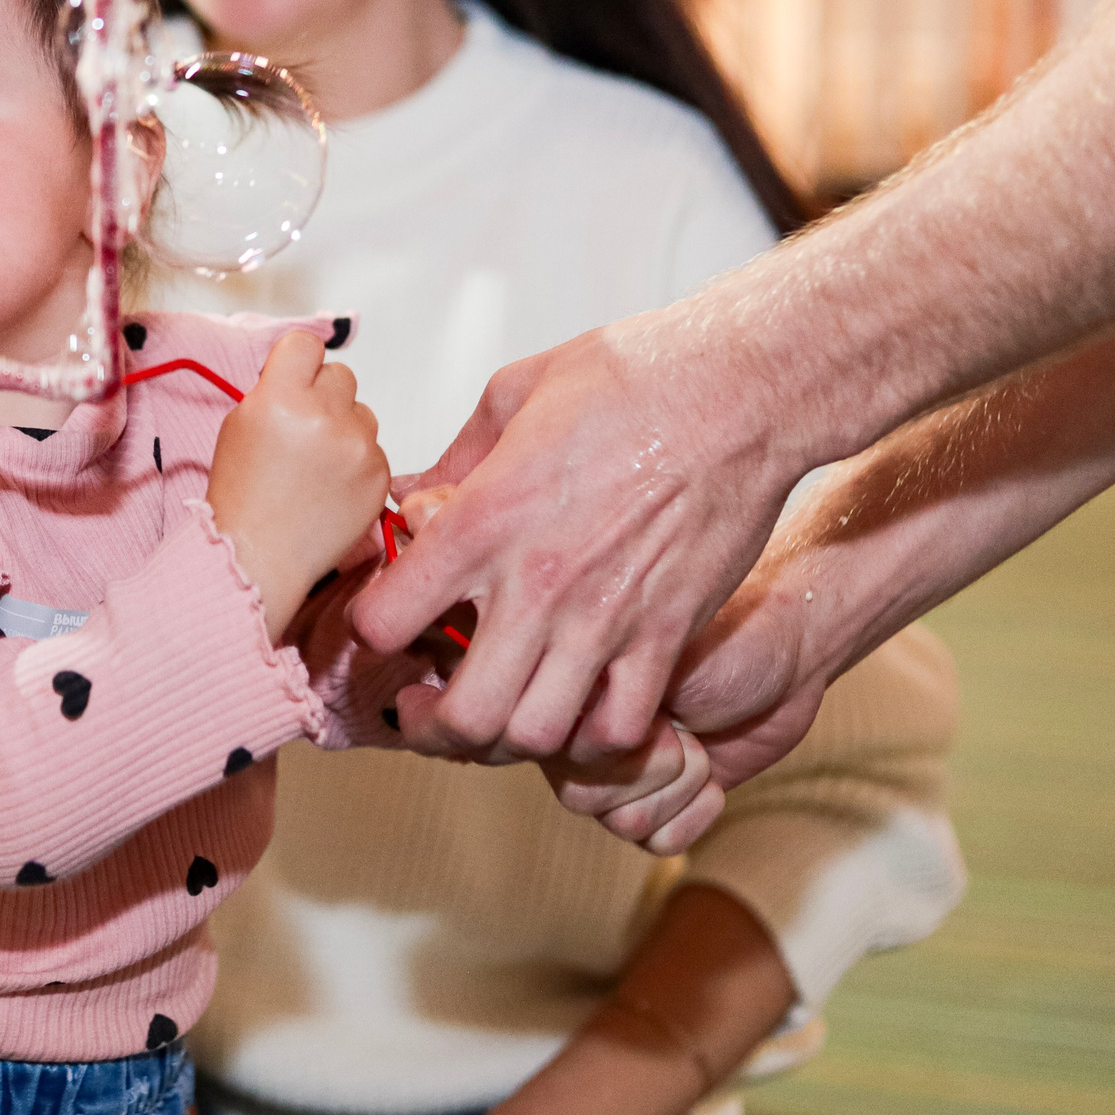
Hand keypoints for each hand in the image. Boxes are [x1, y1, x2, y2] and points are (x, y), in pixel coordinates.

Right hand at [209, 331, 388, 639]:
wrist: (259, 556)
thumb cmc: (242, 497)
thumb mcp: (239, 425)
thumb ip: (272, 390)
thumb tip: (303, 374)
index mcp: (280, 398)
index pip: (306, 344)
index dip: (298, 361)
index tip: (294, 378)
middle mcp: (324, 415)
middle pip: (341, 374)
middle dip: (323, 395)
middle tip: (302, 430)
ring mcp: (358, 446)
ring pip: (362, 412)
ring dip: (344, 429)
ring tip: (316, 466)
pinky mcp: (380, 475)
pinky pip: (375, 449)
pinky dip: (357, 463)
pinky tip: (331, 487)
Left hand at [349, 318, 797, 766]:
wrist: (744, 390)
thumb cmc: (632, 377)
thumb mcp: (514, 395)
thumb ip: (455, 461)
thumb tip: (413, 499)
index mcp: (482, 521)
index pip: (385, 621)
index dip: (370, 630)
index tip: (382, 622)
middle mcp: (537, 585)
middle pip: (463, 714)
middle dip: (431, 723)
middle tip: (427, 704)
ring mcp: (605, 620)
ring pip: (536, 735)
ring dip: (509, 737)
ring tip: (500, 710)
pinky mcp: (668, 636)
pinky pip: (619, 729)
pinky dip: (593, 736)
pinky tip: (578, 704)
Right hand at [531, 573, 831, 852]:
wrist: (785, 652)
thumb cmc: (720, 637)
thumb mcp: (649, 652)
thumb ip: (590, 696)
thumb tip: (554, 731)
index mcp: (561, 693)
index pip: (546, 750)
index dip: (601, 737)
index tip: (636, 698)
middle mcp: (582, 736)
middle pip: (580, 797)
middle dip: (646, 762)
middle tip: (674, 723)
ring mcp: (621, 772)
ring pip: (623, 823)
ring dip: (678, 782)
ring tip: (696, 740)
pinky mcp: (662, 801)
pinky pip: (659, 841)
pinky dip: (696, 810)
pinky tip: (710, 766)